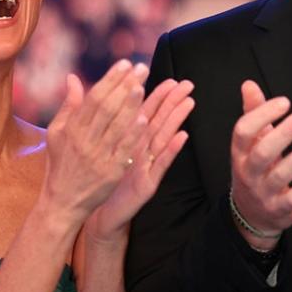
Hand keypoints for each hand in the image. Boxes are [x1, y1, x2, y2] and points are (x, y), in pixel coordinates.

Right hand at [44, 60, 149, 225]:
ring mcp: (97, 157)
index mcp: (72, 129)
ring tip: (142, 85)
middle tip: (141, 68)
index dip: (110, 79)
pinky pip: (123, 150)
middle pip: (106, 108)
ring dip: (130, 105)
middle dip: (124, 85)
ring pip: (115, 126)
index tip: (125, 63)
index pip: (93, 98)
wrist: (63, 202)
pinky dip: (133, 135)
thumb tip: (73, 77)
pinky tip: (143, 119)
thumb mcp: (57, 134)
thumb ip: (68, 105)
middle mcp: (84, 140)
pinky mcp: (110, 173)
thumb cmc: (61, 164)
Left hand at [86, 78, 194, 241]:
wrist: (102, 212)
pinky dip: (172, 150)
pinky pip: (161, 164)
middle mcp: (142, 151)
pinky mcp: (148, 183)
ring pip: (163, 138)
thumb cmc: (104, 180)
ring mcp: (147, 166)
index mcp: (130, 140)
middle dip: (173, 102)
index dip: (157, 95)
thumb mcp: (106, 150)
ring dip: (177, 120)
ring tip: (189, 102)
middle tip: (187, 84)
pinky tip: (183, 137)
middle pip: (159, 121)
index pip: (145, 113)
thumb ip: (107, 126)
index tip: (170, 78)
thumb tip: (108, 100)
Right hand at [229, 80, 291, 249]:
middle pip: (262, 152)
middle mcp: (248, 172)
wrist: (253, 214)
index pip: (243, 131)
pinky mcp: (280, 208)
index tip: (285, 101)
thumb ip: (252, 113)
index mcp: (239, 153)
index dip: (262, 115)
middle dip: (284, 133)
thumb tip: (249, 84)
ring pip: (281, 174)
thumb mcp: (250, 144)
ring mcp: (263, 192)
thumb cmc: (255, 169)